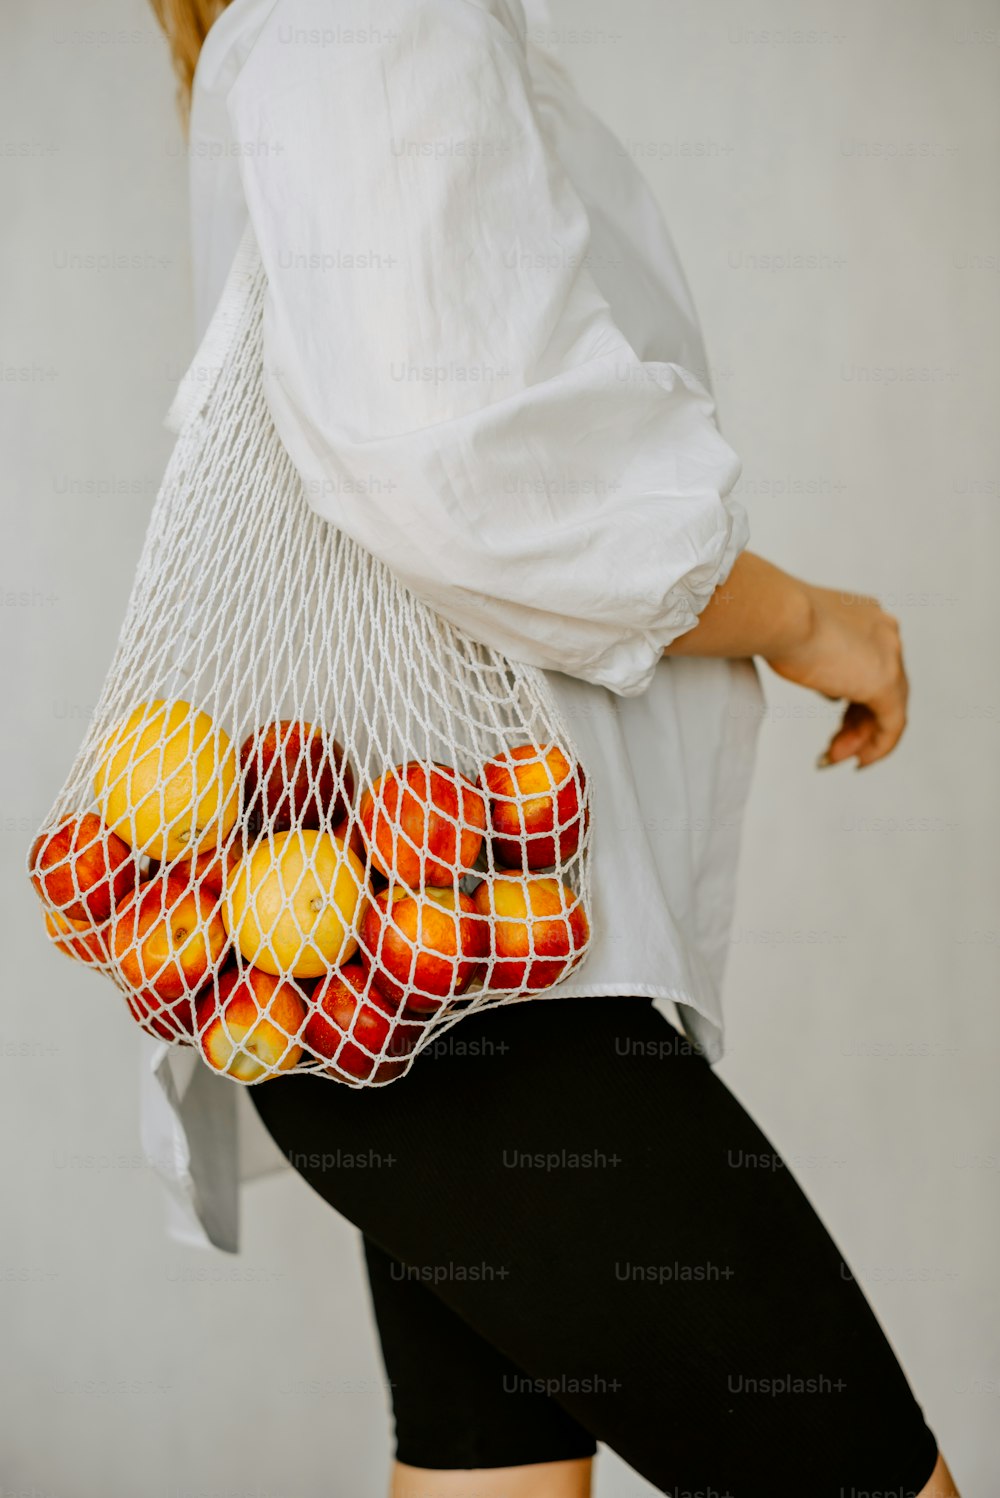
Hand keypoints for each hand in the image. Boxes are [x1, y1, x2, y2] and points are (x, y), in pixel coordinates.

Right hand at [765, 584, 908, 767]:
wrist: (780, 615)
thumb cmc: (776, 620)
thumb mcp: (801, 639)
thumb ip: (822, 662)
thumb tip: (831, 691)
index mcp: (867, 617)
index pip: (869, 664)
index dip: (853, 697)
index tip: (835, 719)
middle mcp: (885, 633)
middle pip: (881, 688)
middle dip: (856, 723)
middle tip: (833, 747)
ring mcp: (890, 656)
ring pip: (887, 707)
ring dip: (860, 737)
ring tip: (833, 757)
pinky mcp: (885, 682)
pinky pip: (892, 724)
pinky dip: (878, 745)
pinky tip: (860, 762)